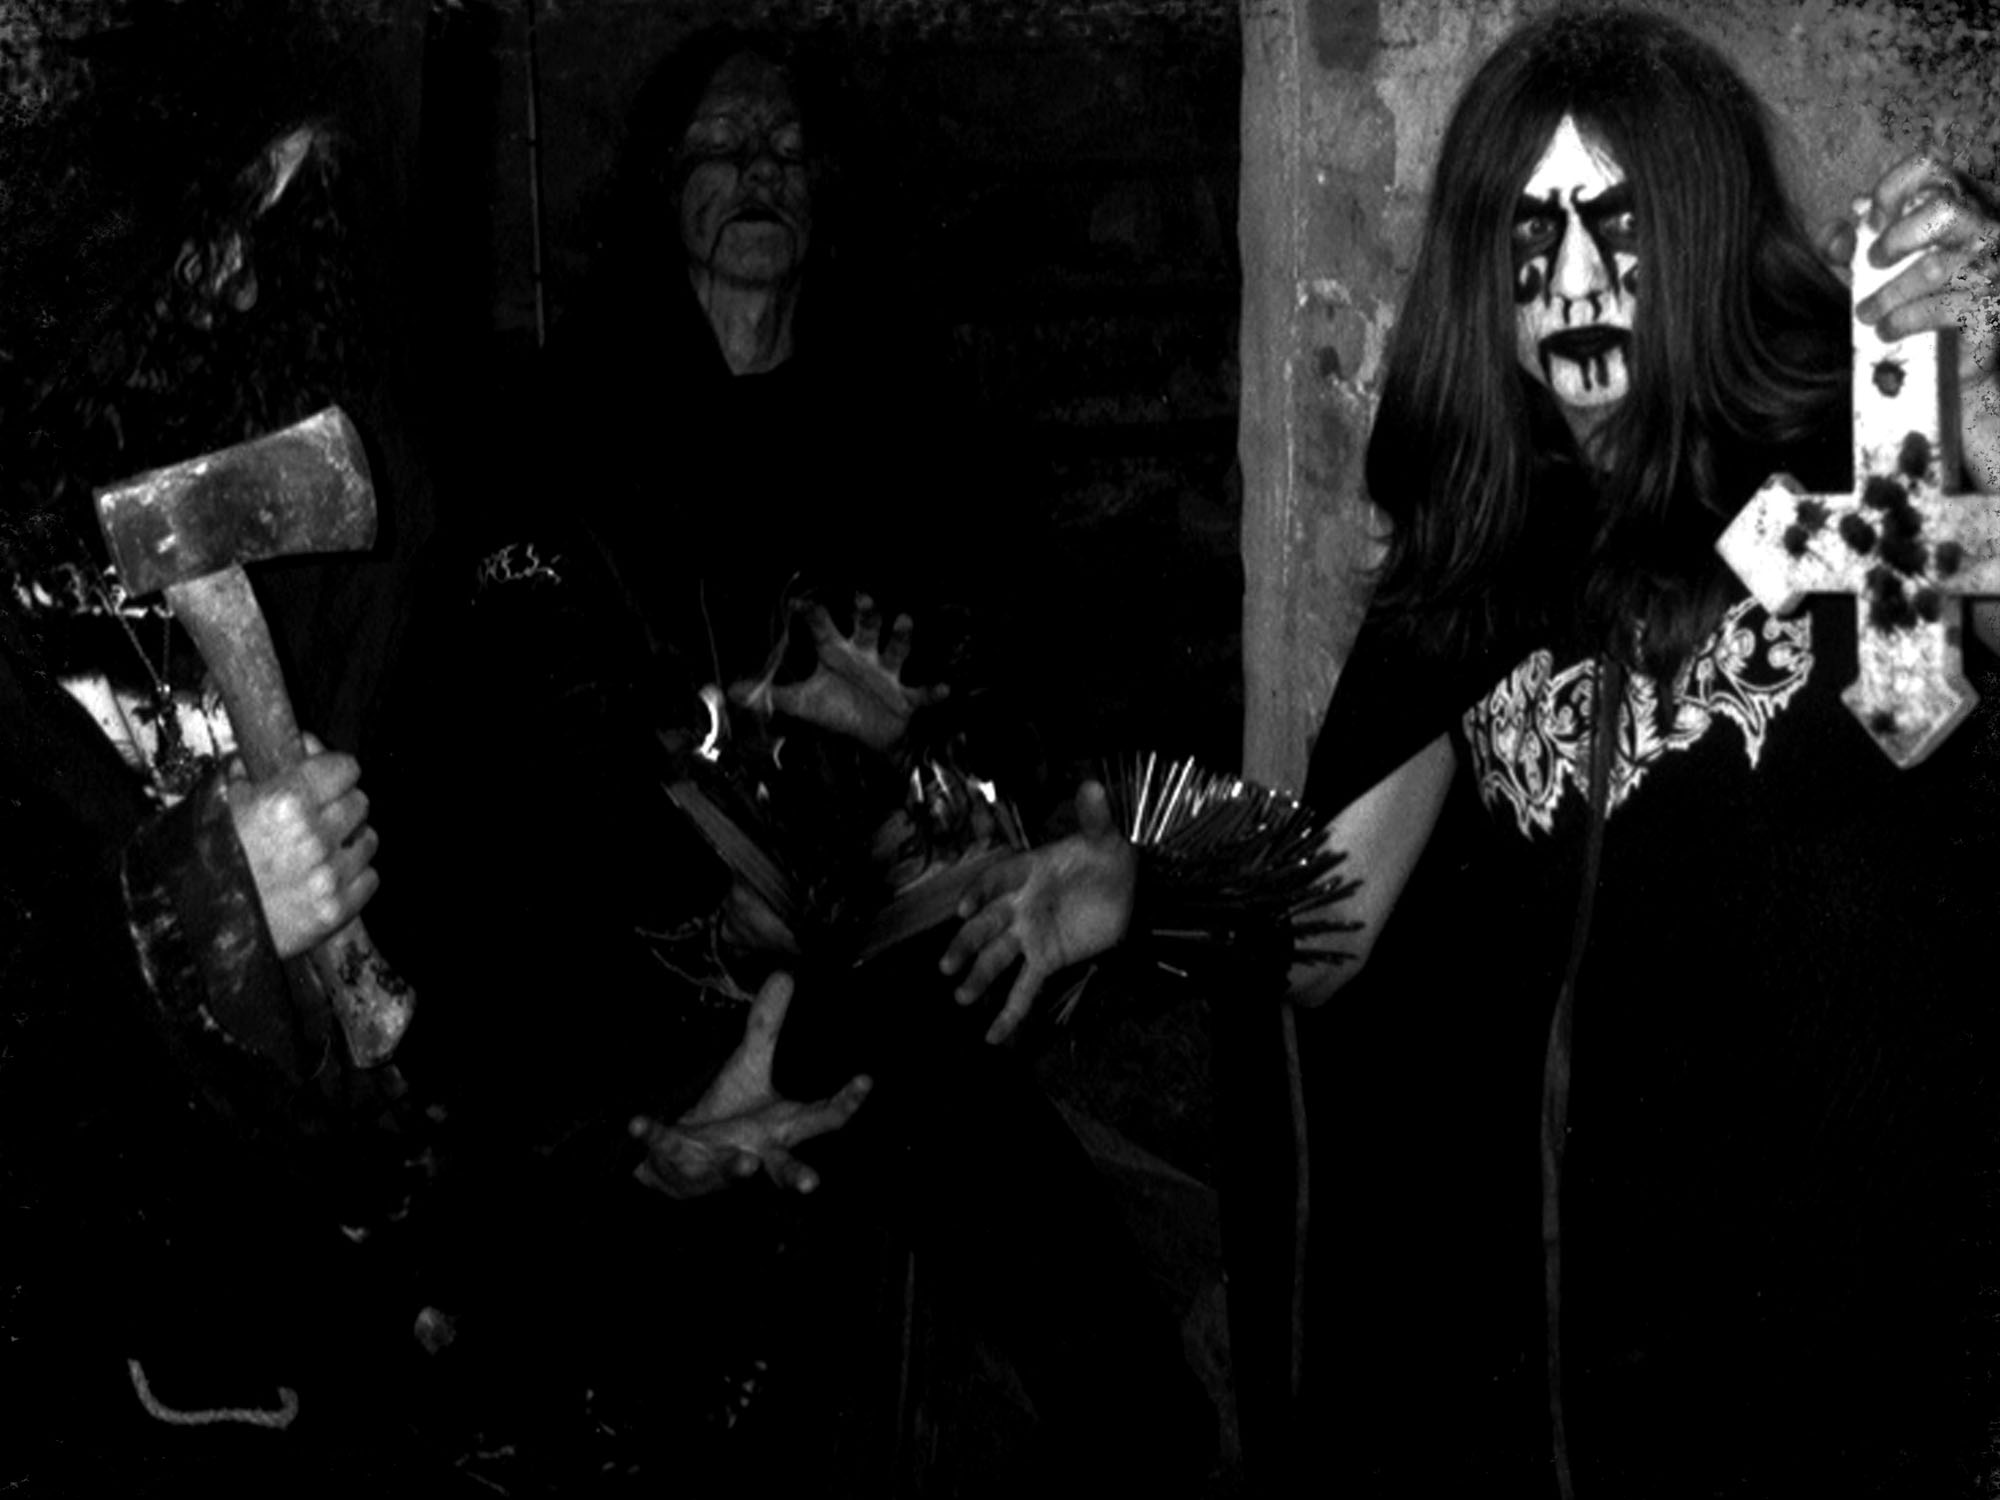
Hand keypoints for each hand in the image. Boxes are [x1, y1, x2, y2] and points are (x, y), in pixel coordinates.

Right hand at [226, 733, 377, 959]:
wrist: (193, 924)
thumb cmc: (204, 857)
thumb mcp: (222, 799)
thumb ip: (262, 766)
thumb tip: (304, 744)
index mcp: (285, 802)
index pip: (346, 768)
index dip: (334, 771)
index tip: (325, 778)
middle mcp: (312, 838)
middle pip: (360, 802)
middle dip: (340, 805)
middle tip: (317, 817)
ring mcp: (327, 877)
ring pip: (368, 840)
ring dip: (348, 841)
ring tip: (316, 851)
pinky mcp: (336, 909)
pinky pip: (369, 877)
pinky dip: (352, 876)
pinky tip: (323, 877)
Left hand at [629, 970, 870, 1197]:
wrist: (683, 1159)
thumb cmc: (731, 1112)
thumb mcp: (750, 1064)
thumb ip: (767, 1025)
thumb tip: (786, 973)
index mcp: (783, 1128)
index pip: (824, 1118)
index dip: (847, 1100)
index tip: (865, 1079)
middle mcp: (759, 1152)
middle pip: (784, 1168)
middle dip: (797, 1176)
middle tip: (810, 1184)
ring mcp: (720, 1163)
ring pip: (732, 1171)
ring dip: (737, 1169)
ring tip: (743, 1163)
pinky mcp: (682, 1161)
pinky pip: (667, 1147)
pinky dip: (652, 1135)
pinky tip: (636, 1123)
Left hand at [729, 595, 947, 750]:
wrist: (871, 737)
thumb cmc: (837, 710)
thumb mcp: (802, 702)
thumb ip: (771, 695)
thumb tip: (732, 691)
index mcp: (837, 652)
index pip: (823, 627)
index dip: (812, 614)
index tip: (799, 603)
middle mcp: (864, 655)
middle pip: (865, 627)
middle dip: (866, 613)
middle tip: (863, 598)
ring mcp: (888, 673)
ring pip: (896, 649)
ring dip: (901, 635)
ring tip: (904, 621)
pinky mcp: (906, 697)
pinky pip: (922, 693)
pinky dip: (934, 692)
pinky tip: (944, 689)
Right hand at [938, 781, 1133, 1044]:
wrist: (1125, 887)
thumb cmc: (1105, 858)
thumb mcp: (1104, 837)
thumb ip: (1093, 818)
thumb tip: (1092, 785)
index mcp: (1029, 872)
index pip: (998, 880)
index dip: (980, 892)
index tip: (965, 908)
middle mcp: (1021, 905)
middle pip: (987, 926)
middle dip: (966, 945)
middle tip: (947, 965)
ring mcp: (1030, 935)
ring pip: (997, 957)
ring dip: (977, 977)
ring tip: (960, 997)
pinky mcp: (1046, 959)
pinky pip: (1025, 988)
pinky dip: (1010, 1013)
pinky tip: (994, 1037)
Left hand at [1833, 154, 1999, 493]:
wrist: (1949, 365)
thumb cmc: (1911, 303)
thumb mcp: (1872, 272)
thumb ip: (1850, 248)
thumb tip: (1836, 232)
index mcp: (1958, 205)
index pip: (1930, 168)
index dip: (1893, 187)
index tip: (1870, 221)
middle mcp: (1986, 227)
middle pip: (1944, 208)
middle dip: (1896, 237)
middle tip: (1872, 264)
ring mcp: (1995, 267)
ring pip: (1935, 266)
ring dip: (1887, 294)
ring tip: (1866, 315)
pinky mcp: (1995, 307)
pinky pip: (1947, 308)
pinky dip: (1906, 321)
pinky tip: (1887, 332)